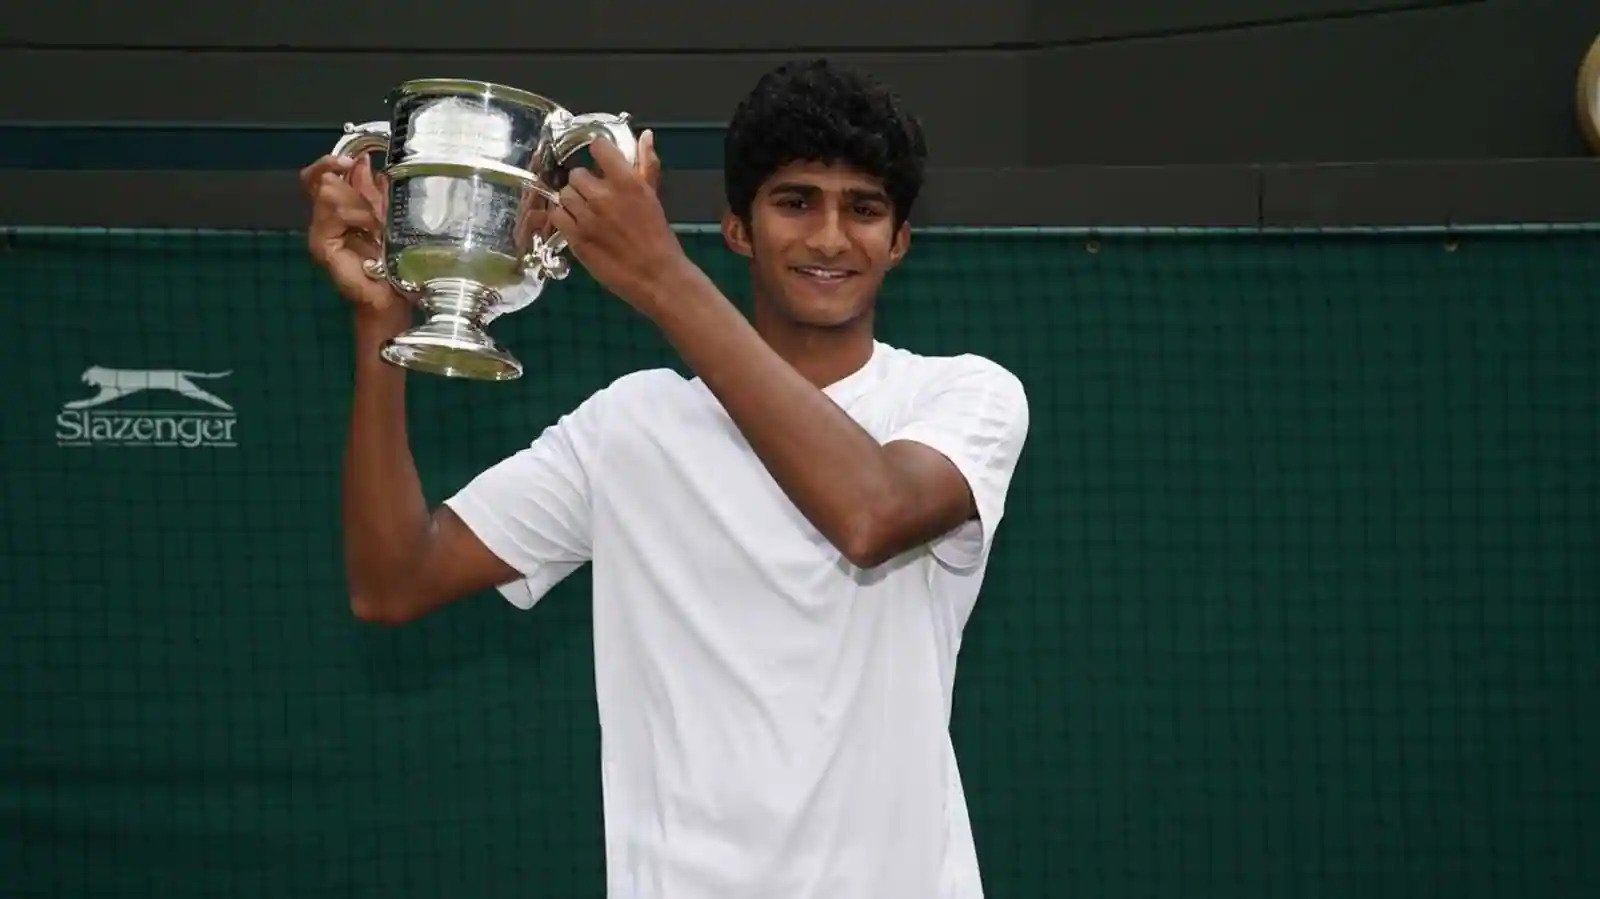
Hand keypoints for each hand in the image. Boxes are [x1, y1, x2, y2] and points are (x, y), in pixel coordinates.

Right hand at [298, 152, 409, 327]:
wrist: (390, 296)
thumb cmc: (393, 261)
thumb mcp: (388, 216)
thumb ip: (375, 191)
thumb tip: (365, 162)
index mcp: (338, 208)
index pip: (319, 174)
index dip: (332, 160)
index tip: (355, 159)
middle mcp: (323, 218)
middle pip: (320, 179)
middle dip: (353, 187)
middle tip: (375, 209)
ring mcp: (319, 231)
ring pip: (328, 191)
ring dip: (358, 204)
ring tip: (376, 225)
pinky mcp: (321, 244)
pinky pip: (333, 214)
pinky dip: (357, 216)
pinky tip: (372, 231)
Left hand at [550, 130, 692, 315]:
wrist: (655, 276)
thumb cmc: (658, 236)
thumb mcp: (653, 197)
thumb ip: (646, 164)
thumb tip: (645, 136)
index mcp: (627, 182)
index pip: (598, 147)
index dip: (597, 151)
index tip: (600, 160)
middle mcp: (603, 196)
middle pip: (576, 174)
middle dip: (584, 183)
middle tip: (594, 194)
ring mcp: (586, 218)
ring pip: (564, 194)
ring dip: (573, 200)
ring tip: (585, 210)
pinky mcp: (575, 238)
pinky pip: (557, 215)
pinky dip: (564, 217)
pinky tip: (577, 223)